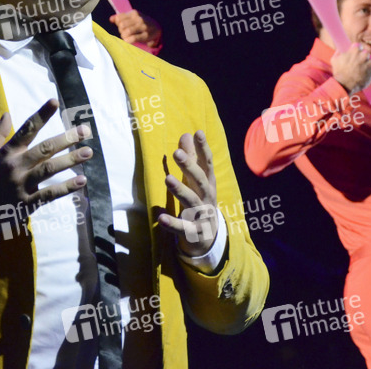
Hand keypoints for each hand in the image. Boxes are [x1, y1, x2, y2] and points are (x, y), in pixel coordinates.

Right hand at [0, 99, 90, 220]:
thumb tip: (7, 114)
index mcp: (6, 153)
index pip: (26, 129)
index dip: (41, 115)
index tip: (55, 102)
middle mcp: (15, 166)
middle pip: (44, 149)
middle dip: (66, 138)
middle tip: (85, 130)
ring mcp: (21, 185)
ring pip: (49, 169)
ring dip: (70, 160)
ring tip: (87, 153)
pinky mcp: (27, 202)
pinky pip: (49, 194)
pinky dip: (66, 188)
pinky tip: (81, 181)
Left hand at [109, 10, 161, 47]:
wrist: (157, 28)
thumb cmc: (141, 23)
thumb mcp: (132, 17)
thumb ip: (121, 17)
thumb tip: (111, 19)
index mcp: (134, 13)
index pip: (119, 18)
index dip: (118, 24)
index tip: (121, 27)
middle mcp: (139, 18)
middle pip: (122, 25)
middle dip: (120, 31)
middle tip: (123, 33)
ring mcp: (143, 26)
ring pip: (126, 32)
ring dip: (123, 36)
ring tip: (125, 37)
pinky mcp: (146, 35)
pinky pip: (133, 38)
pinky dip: (128, 40)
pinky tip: (127, 41)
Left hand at [158, 131, 217, 257]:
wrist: (209, 237)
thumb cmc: (200, 201)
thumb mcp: (197, 180)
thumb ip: (192, 158)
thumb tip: (187, 134)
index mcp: (208, 183)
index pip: (207, 163)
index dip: (203, 148)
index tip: (198, 133)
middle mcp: (207, 197)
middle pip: (199, 180)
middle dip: (189, 166)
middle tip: (176, 152)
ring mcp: (202, 215)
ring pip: (192, 202)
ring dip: (180, 190)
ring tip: (167, 179)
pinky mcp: (194, 232)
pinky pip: (183, 228)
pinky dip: (173, 223)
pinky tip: (161, 217)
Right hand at [331, 43, 370, 94]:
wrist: (345, 85)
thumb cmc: (339, 72)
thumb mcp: (334, 60)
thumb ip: (338, 52)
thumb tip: (340, 49)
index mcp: (354, 51)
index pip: (358, 45)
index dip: (356, 49)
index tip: (354, 53)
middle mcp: (364, 55)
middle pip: (365, 52)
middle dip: (362, 56)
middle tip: (357, 62)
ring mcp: (370, 63)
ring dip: (368, 61)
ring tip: (362, 67)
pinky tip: (368, 68)